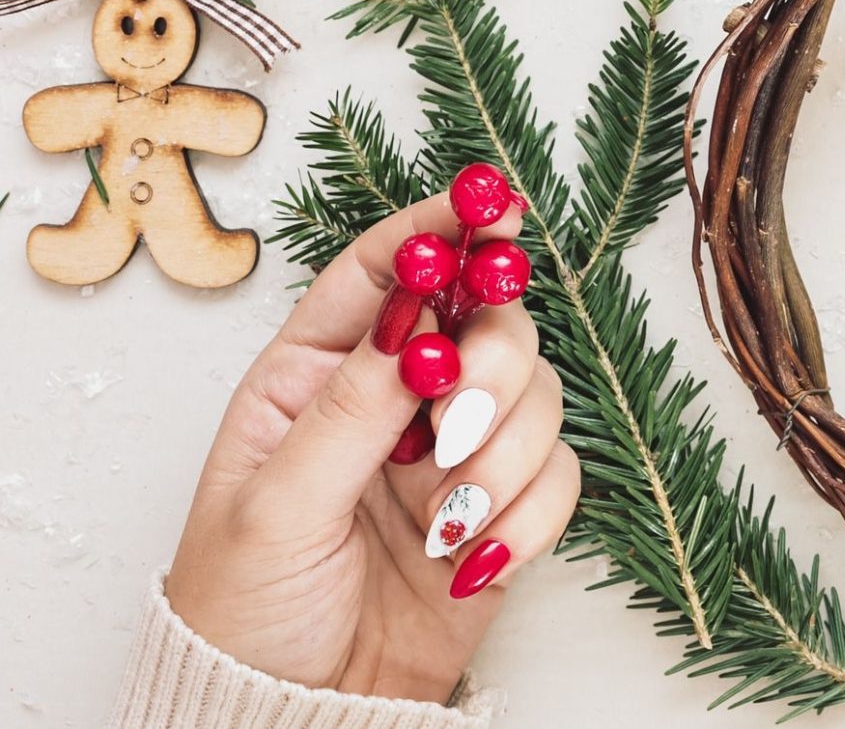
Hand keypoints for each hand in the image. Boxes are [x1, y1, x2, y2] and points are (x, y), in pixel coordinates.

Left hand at [165, 190, 581, 702]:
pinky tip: (471, 558)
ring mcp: (455, 450)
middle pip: (487, 322)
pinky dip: (528, 514)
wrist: (296, 717)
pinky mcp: (504, 507)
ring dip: (502, 457)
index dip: (441, 229)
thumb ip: (350, 409)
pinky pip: (560, 475)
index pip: (387, 271)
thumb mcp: (275, 506)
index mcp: (319, 373)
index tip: (490, 205)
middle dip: (489, 367)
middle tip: (453, 426)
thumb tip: (410, 316)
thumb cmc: (247, 612)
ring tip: (444, 522)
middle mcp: (397, 396)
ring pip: (538, 395)